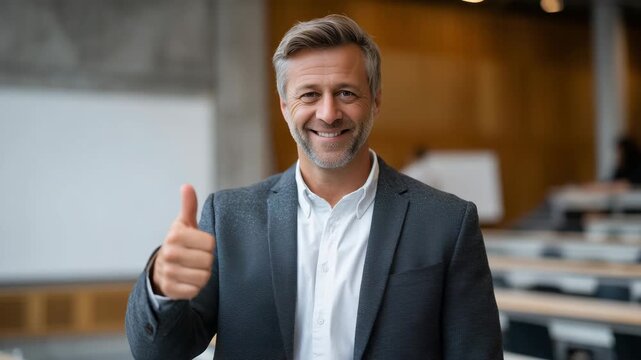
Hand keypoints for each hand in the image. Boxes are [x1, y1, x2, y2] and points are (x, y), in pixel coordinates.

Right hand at [151, 184, 215, 298]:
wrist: (162, 268)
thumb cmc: (180, 243)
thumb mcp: (184, 224)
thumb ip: (188, 206)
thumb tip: (187, 186)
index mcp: (175, 235)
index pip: (211, 244)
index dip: (208, 245)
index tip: (199, 245)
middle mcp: (169, 253)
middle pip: (208, 261)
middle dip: (206, 260)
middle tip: (196, 258)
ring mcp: (168, 272)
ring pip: (204, 277)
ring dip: (202, 274)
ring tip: (193, 268)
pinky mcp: (170, 289)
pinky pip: (195, 290)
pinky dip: (195, 287)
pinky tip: (188, 280)